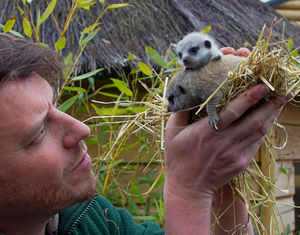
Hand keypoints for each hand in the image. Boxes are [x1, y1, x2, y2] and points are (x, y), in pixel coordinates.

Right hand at [164, 84, 289, 199]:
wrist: (188, 187)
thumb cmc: (178, 158)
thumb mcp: (172, 132)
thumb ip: (180, 112)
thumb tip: (188, 94)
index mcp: (208, 132)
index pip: (233, 111)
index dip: (249, 97)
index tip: (263, 86)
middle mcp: (225, 142)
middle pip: (254, 121)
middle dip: (271, 105)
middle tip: (284, 92)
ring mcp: (236, 154)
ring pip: (259, 132)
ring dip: (272, 116)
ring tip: (280, 103)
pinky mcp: (241, 163)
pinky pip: (256, 143)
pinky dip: (264, 130)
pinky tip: (268, 121)